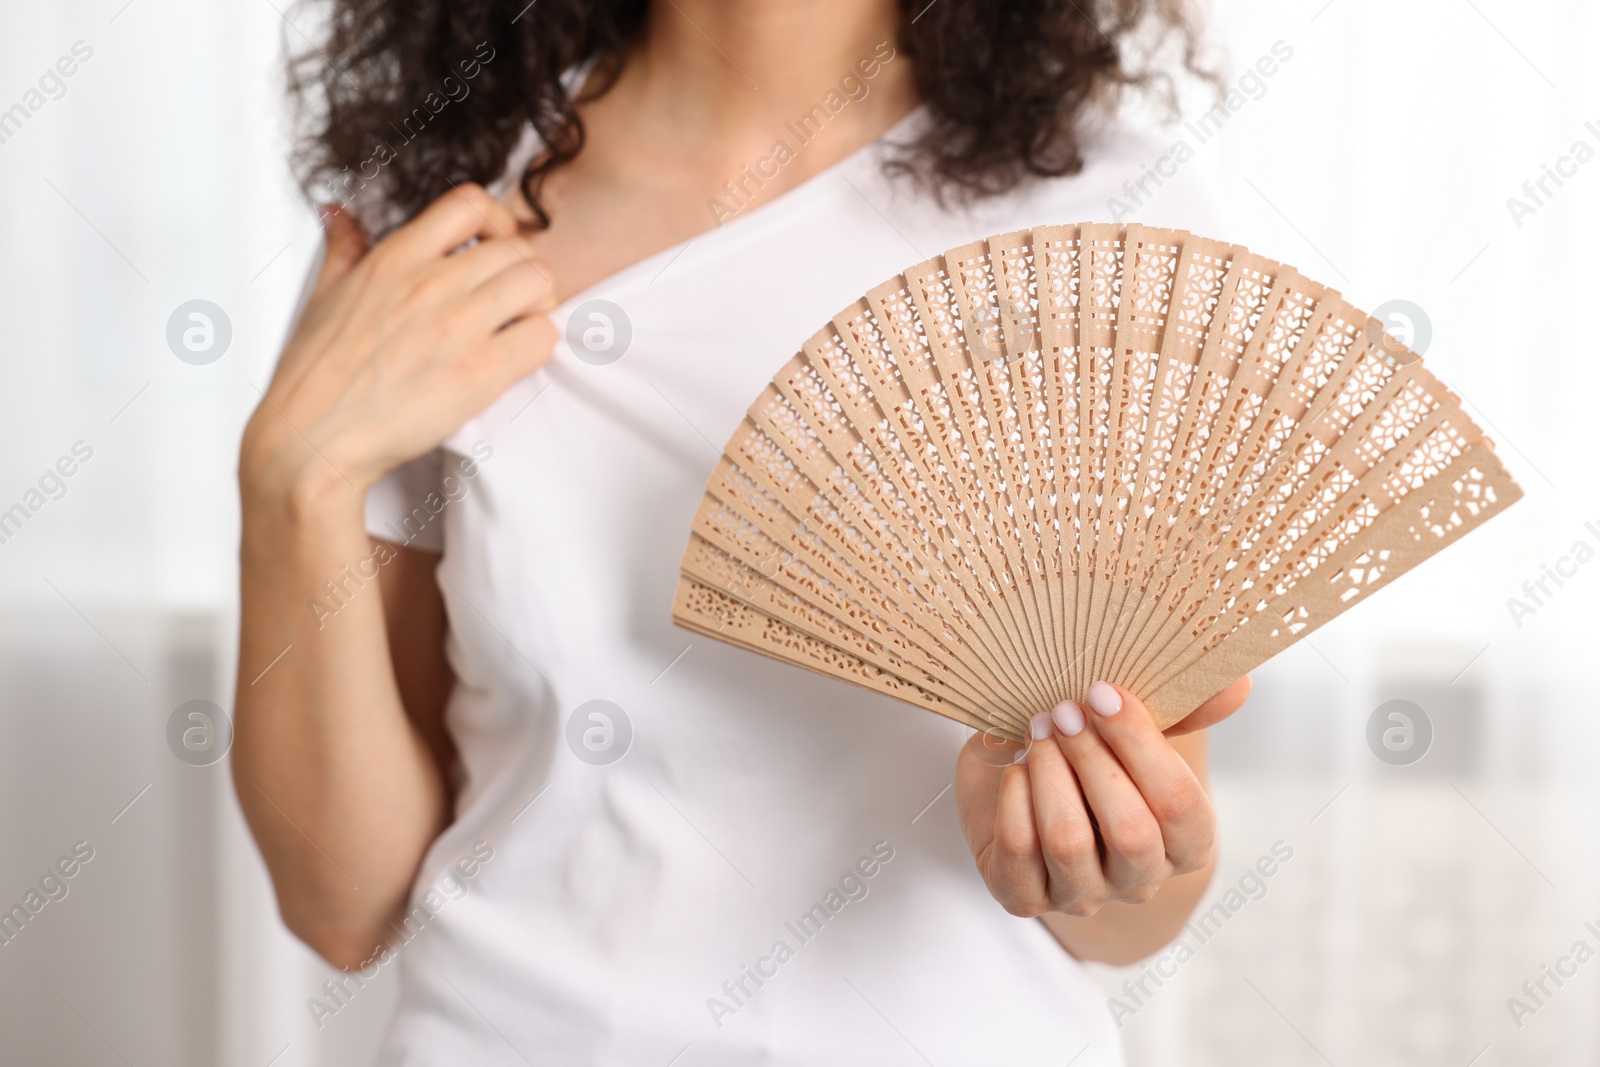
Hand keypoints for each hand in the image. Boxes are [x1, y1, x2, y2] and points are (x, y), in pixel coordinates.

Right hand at [241, 185, 556, 510]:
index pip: (470, 201)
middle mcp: (430, 283)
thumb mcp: (323, 295)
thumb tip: (338, 213)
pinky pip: (543, 336)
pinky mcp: (479, 372)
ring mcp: (457, 325)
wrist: (313, 439)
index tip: (492, 246)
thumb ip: (343, 248)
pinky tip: (514, 361)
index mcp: (395, 258)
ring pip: (539, 283)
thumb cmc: (315, 377)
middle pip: (517, 248)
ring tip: (516, 330)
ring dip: (537, 305)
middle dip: (520, 273)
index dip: (496, 220)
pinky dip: (539, 345)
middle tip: (509, 303)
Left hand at [955, 677, 1250, 918]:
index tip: (1104, 693)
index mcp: (1185, 842)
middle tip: (1064, 709)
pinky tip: (1015, 767)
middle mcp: (1140, 880)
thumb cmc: (1091, 754)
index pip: (1180, 805)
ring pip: (1069, 842)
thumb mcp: (1134, 731)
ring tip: (1037, 729)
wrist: (1020, 782)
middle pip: (1130, 830)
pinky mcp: (1025, 897)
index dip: (1141, 745)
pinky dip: (1014, 798)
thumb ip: (1186, 712)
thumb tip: (1236, 684)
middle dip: (1091, 758)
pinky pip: (1019, 853)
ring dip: (1050, 773)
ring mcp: (1083, 896)